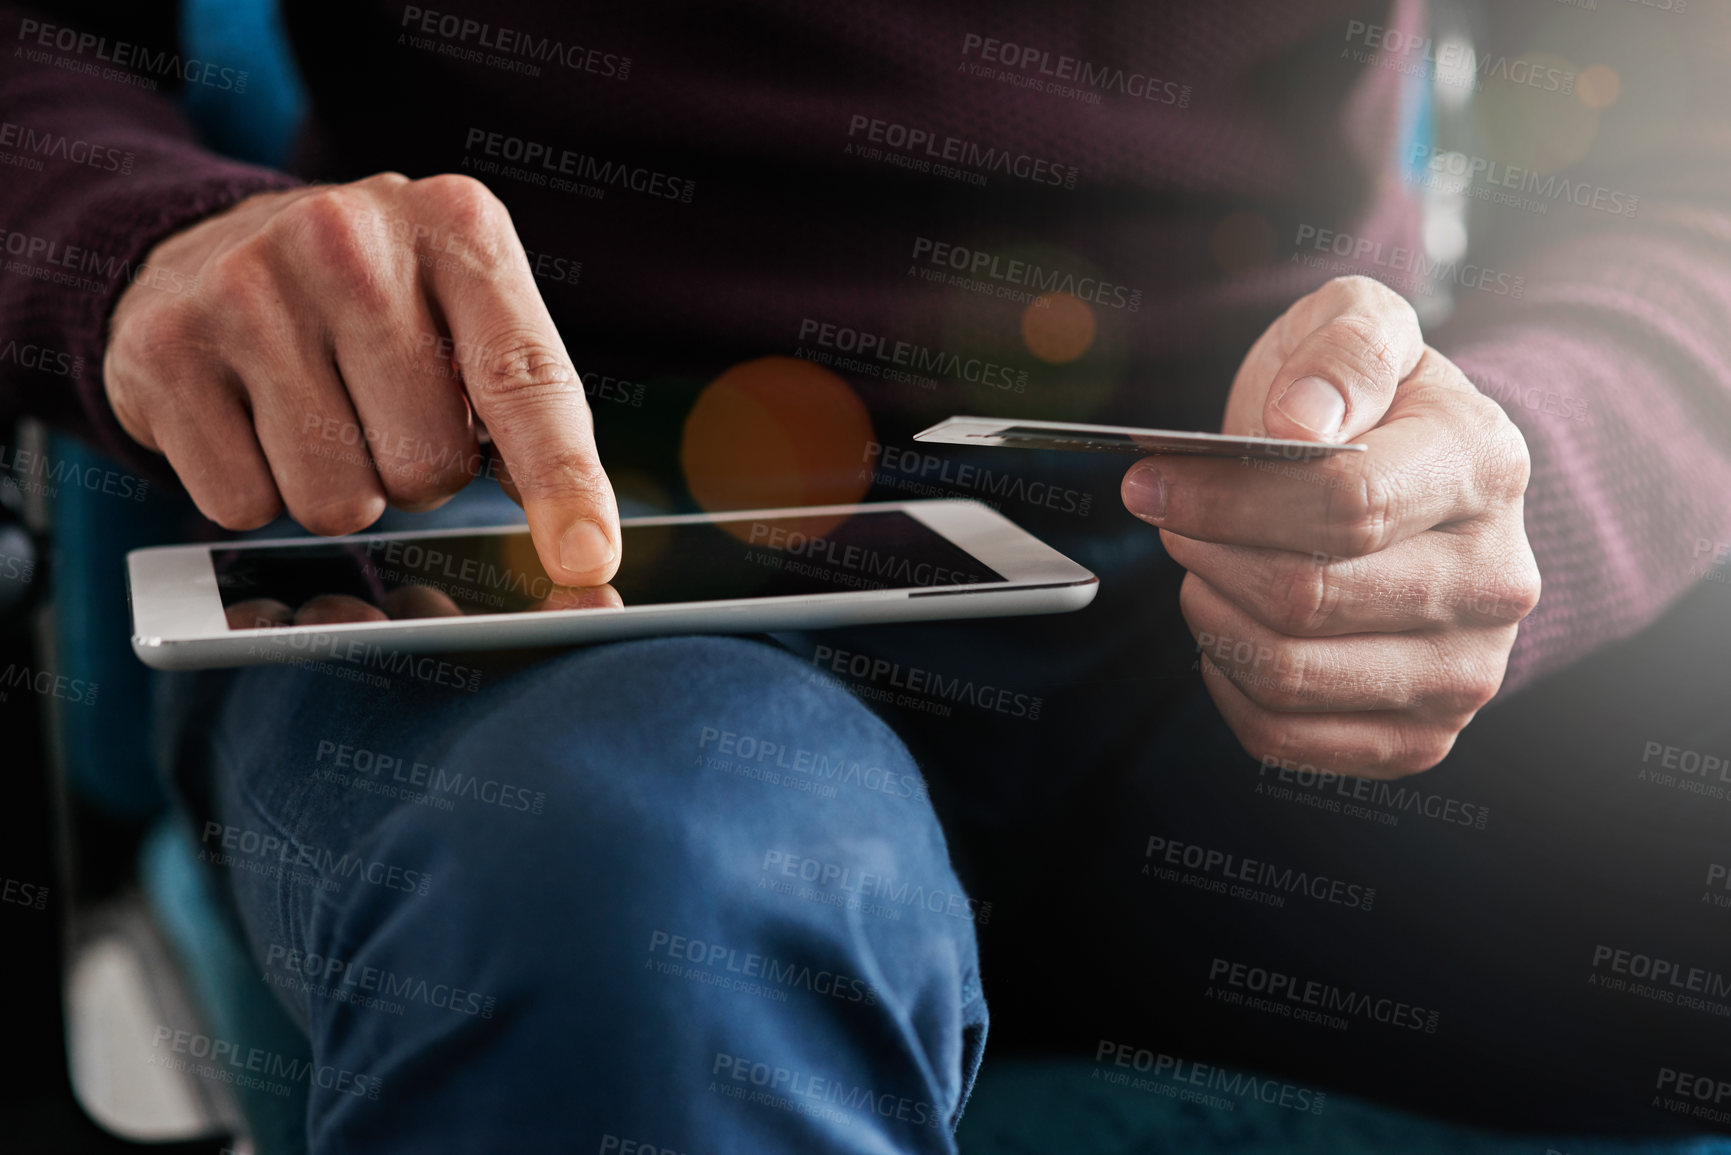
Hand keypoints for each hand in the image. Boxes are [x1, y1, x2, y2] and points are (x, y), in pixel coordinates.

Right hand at [104, 172, 619, 586]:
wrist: (213, 245)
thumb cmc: (384, 307)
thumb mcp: (472, 316)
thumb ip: (534, 415)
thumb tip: (583, 550)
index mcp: (458, 227)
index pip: (526, 380)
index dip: (563, 482)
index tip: (588, 558)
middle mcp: (350, 240)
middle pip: (428, 466)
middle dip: (419, 473)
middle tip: (387, 414)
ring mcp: (246, 287)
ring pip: (337, 501)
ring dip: (342, 490)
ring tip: (321, 412)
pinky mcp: (163, 348)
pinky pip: (243, 506)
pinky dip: (256, 491)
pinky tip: (250, 419)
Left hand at [1121, 276, 1540, 777]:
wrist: (1408, 477)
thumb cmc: (1364, 403)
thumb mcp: (1356, 326)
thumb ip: (1343, 346)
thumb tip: (1301, 419)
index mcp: (1487, 467)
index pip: (1347, 505)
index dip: (1227, 499)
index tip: (1153, 482)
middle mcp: (1497, 581)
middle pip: (1307, 597)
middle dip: (1208, 555)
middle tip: (1170, 522)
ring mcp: (1466, 672)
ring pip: (1289, 674)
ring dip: (1211, 617)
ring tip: (1204, 567)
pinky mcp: (1420, 739)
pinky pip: (1284, 737)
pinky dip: (1228, 685)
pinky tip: (1229, 628)